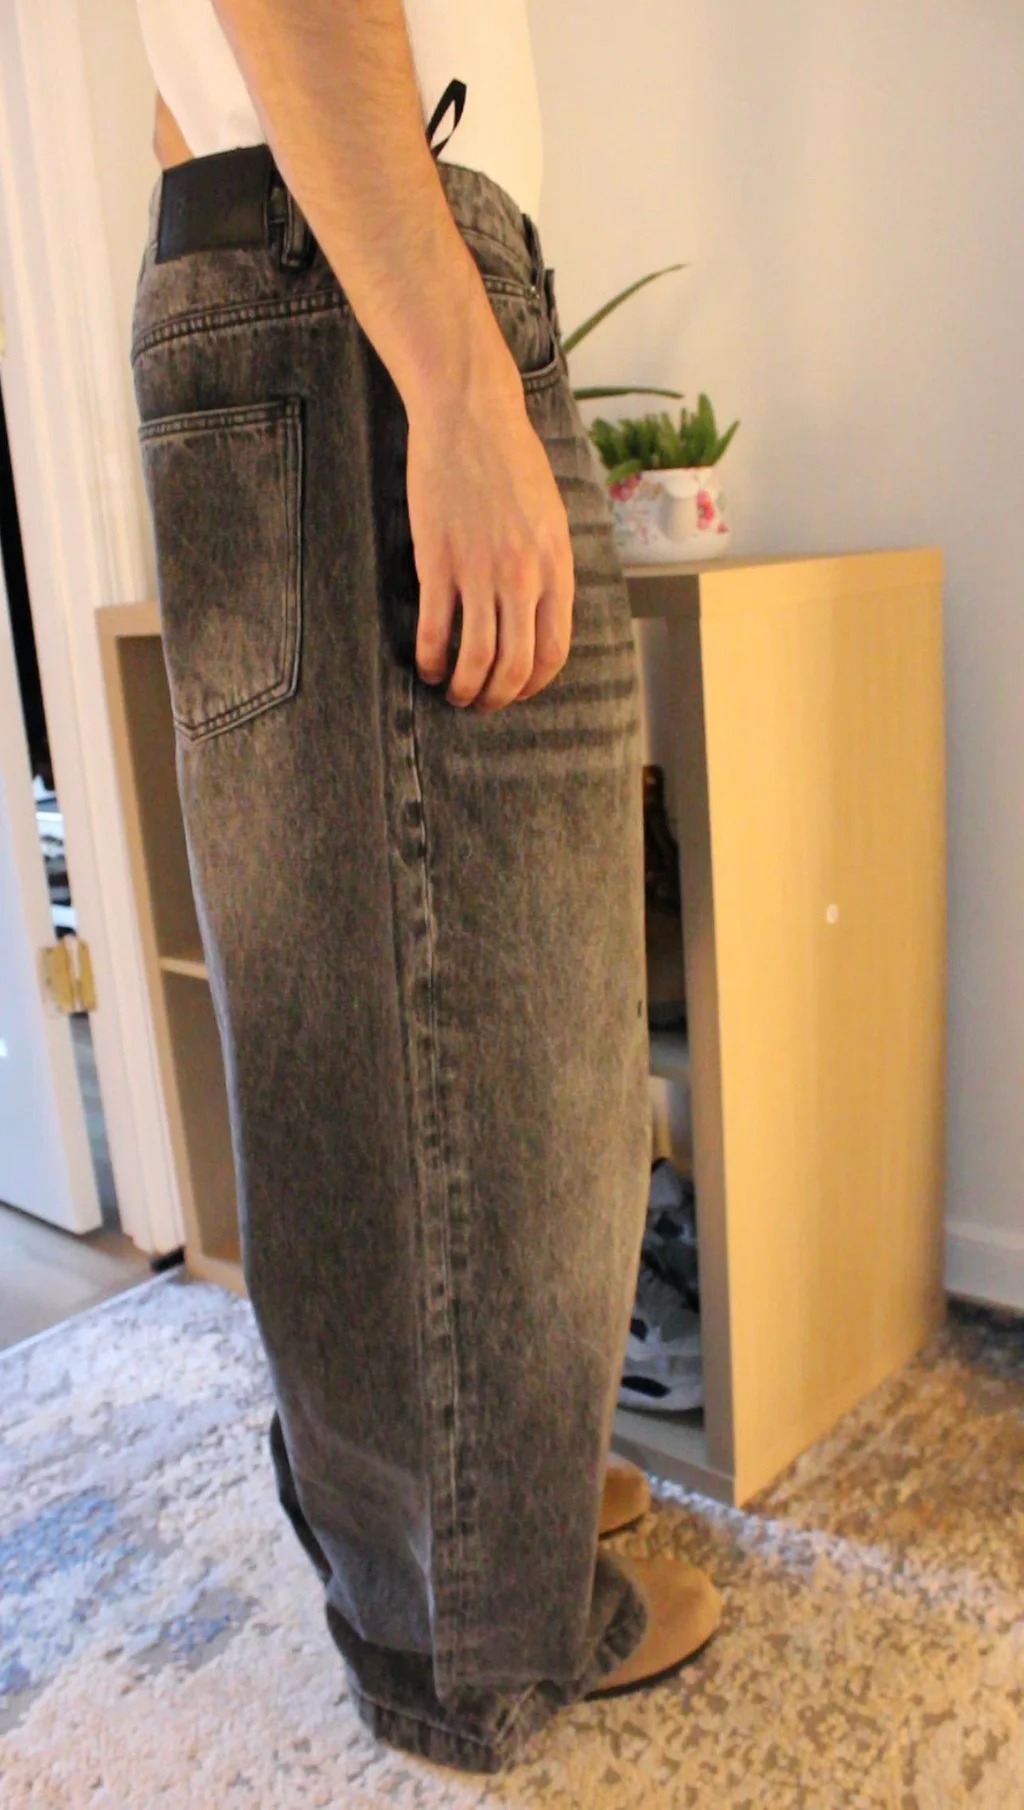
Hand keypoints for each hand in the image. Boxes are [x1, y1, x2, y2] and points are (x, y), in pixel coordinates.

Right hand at [404, 324, 574, 711]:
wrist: (469, 415)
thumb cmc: (510, 459)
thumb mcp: (550, 514)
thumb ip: (549, 564)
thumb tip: (542, 609)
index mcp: (555, 566)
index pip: (553, 649)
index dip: (535, 682)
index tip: (519, 691)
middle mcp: (523, 577)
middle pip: (515, 664)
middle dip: (498, 697)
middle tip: (482, 704)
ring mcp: (479, 571)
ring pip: (476, 658)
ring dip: (464, 688)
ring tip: (452, 693)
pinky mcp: (438, 562)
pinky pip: (434, 630)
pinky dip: (430, 659)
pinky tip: (426, 666)